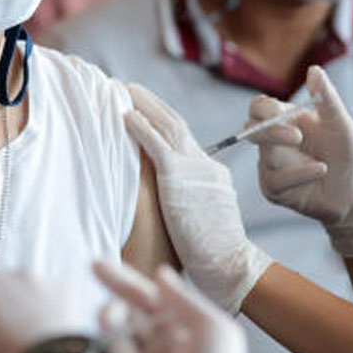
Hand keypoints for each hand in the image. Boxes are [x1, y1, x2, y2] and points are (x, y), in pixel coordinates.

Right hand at [94, 261, 247, 352]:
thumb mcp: (211, 329)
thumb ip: (181, 298)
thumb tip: (160, 272)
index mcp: (181, 330)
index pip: (146, 299)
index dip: (122, 282)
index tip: (94, 265)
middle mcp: (157, 348)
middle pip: (122, 316)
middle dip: (112, 313)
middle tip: (107, 319)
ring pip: (113, 338)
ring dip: (124, 344)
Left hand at [124, 84, 272, 313]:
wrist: (229, 264)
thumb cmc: (214, 254)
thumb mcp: (203, 218)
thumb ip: (189, 203)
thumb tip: (171, 206)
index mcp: (210, 173)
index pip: (183, 139)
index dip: (163, 120)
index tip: (146, 108)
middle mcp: (204, 164)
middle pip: (175, 124)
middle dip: (153, 104)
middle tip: (131, 88)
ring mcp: (194, 168)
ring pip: (166, 125)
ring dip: (144, 105)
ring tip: (123, 90)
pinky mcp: (179, 177)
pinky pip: (156, 144)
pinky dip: (140, 127)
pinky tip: (124, 115)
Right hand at [248, 65, 352, 257]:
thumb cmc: (344, 152)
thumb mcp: (339, 121)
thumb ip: (326, 96)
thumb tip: (314, 70)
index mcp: (284, 120)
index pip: (258, 108)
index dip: (263, 109)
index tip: (280, 111)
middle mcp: (272, 142)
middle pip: (251, 130)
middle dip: (270, 131)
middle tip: (297, 137)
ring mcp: (270, 166)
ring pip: (263, 155)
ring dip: (288, 154)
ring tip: (321, 161)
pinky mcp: (273, 188)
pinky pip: (276, 180)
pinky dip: (300, 174)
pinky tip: (321, 171)